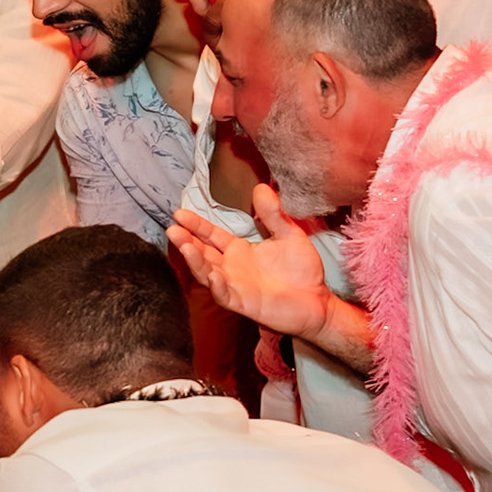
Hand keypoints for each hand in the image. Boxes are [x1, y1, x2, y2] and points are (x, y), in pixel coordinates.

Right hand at [167, 185, 333, 342]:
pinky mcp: (243, 303)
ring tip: (185, 247)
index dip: (195, 225)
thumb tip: (261, 187)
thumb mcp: (289, 235)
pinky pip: (224, 296)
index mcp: (239, 250)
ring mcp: (234, 286)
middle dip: (186, 241)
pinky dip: (217, 287)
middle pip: (202, 253)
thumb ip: (273, 214)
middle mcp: (231, 267)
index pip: (211, 235)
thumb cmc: (302, 270)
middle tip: (173, 229)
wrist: (317, 301)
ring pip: (206, 273)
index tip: (179, 213)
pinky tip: (213, 276)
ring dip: (195, 261)